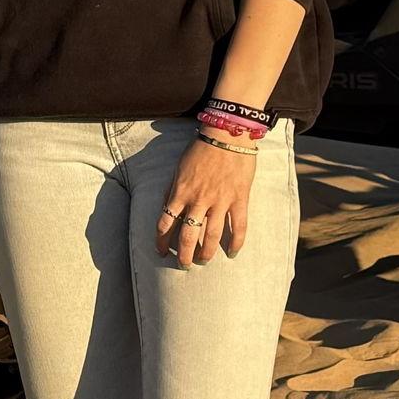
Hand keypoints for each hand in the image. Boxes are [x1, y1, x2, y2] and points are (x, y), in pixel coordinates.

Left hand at [154, 135, 257, 266]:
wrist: (226, 134)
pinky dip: (236, 242)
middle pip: (188, 236)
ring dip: (206, 253)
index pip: (166, 223)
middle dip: (184, 254)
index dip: (161, 240)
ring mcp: (220, 201)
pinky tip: (232, 253)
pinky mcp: (239, 198)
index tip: (160, 251)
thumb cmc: (200, 149)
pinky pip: (238, 225)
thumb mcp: (178, 168)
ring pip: (211, 236)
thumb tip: (165, 208)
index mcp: (180, 192)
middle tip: (183, 265)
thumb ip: (171, 189)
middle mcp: (198, 200)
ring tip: (203, 262)